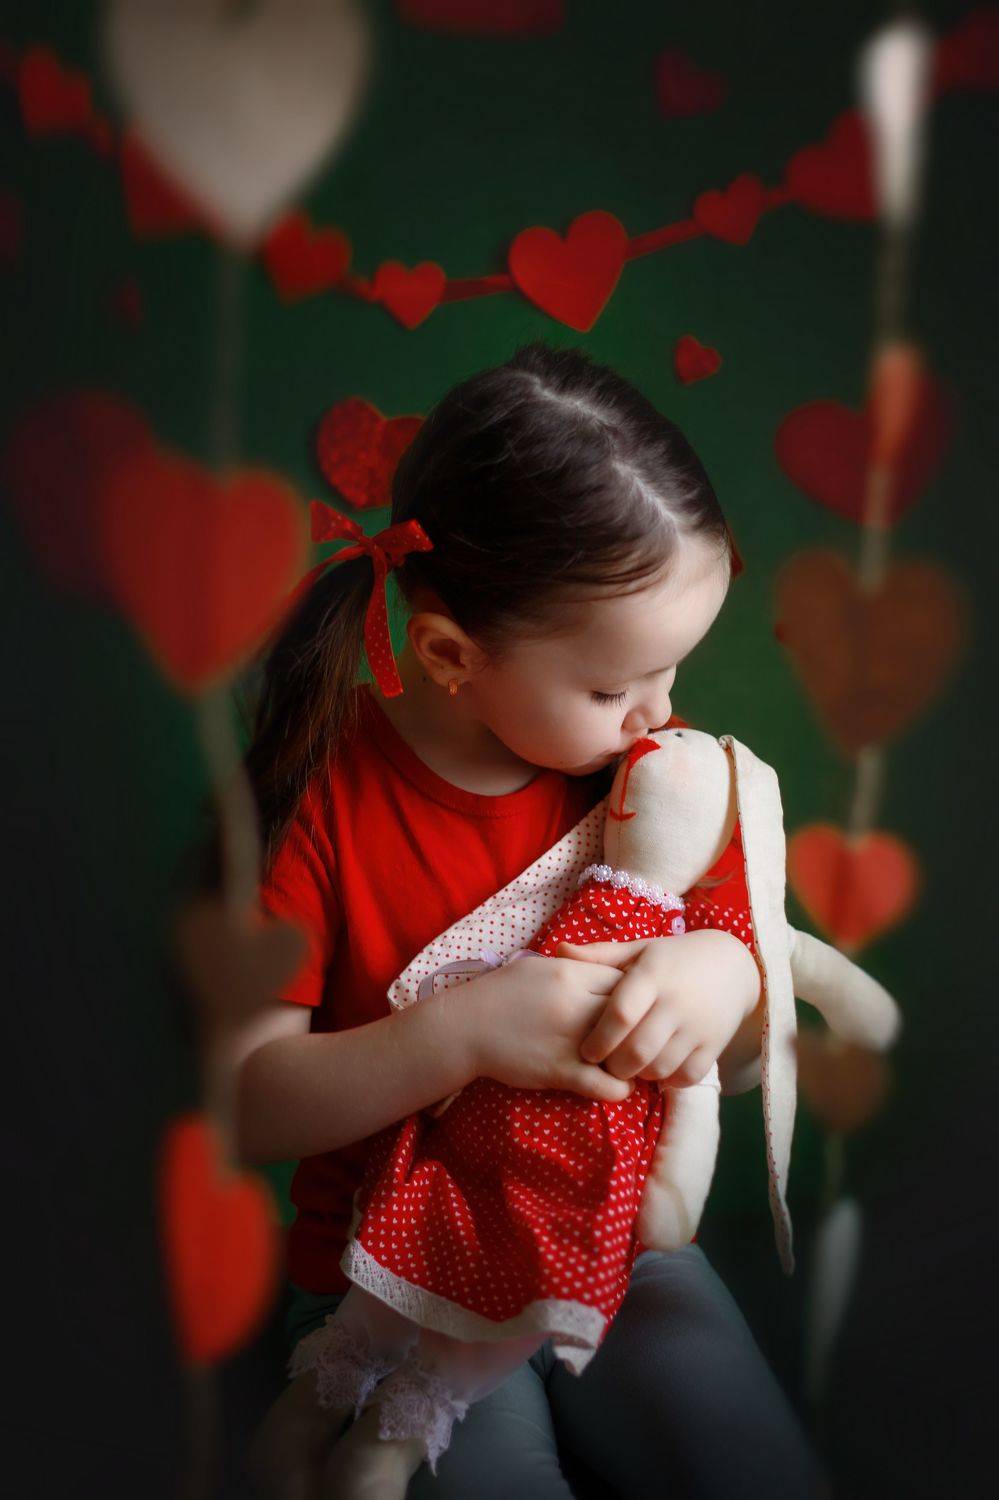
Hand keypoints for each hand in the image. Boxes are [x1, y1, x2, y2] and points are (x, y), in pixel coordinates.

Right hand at [462, 952, 639, 1103]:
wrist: (466, 1027)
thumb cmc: (504, 993)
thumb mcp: (542, 967)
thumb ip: (579, 968)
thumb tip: (613, 971)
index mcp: (572, 973)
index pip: (627, 979)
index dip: (639, 995)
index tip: (641, 1007)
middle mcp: (575, 1004)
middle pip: (633, 1014)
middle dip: (644, 1026)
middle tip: (647, 1037)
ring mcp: (570, 1040)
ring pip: (627, 1051)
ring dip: (636, 1060)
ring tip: (637, 1063)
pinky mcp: (560, 1071)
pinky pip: (607, 1085)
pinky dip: (620, 1088)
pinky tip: (620, 1085)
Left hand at [555, 929, 760, 1086]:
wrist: (733, 966)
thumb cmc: (674, 959)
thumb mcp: (640, 950)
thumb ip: (601, 955)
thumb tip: (559, 949)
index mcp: (652, 976)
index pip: (621, 1014)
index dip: (599, 1039)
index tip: (586, 1051)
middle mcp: (676, 1002)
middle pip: (637, 1050)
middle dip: (614, 1065)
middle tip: (604, 1064)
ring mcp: (698, 1026)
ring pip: (659, 1068)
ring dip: (638, 1074)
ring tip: (629, 1065)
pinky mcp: (714, 1045)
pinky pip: (685, 1077)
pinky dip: (667, 1080)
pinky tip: (657, 1068)